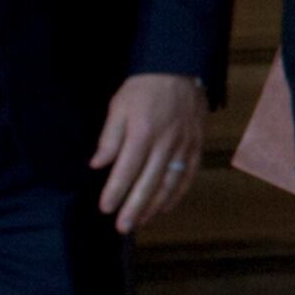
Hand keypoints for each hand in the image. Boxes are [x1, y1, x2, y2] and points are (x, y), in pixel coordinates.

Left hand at [90, 72, 210, 232]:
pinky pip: (188, 176)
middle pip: (148, 183)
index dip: (115, 191)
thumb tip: (98, 164)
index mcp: (142, 132)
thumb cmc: (143, 87)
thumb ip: (109, 137)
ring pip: (169, 184)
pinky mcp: (196, 146)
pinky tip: (164, 207)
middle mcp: (165, 143)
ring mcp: (184, 146)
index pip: (126, 169)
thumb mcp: (118, 106)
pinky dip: (176, 195)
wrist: (179, 68)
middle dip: (134, 208)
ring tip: (141, 222)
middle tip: (123, 227)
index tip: (105, 208)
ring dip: (154, 206)